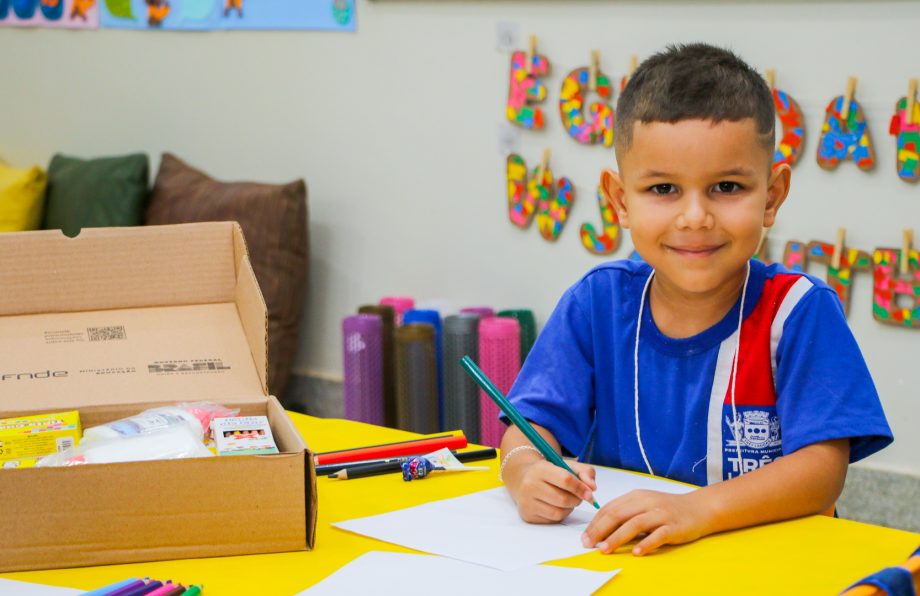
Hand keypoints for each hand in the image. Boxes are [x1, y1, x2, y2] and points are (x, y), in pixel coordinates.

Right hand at [507, 459, 596, 523]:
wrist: (523, 478)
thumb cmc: (550, 472)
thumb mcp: (567, 465)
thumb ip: (585, 472)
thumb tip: (593, 488)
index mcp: (540, 469)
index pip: (565, 479)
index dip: (581, 488)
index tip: (590, 493)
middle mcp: (530, 485)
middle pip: (563, 499)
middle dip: (576, 500)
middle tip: (578, 497)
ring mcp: (526, 502)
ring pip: (558, 512)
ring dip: (569, 508)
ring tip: (567, 500)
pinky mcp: (527, 515)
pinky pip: (552, 520)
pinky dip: (560, 515)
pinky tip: (557, 506)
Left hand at [582, 490, 712, 555]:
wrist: (699, 508)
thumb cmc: (667, 508)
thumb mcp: (644, 504)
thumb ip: (625, 513)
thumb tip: (601, 529)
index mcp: (636, 496)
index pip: (610, 508)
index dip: (595, 522)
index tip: (585, 536)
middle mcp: (646, 502)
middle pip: (618, 514)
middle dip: (600, 530)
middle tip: (588, 543)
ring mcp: (661, 514)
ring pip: (635, 524)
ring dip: (617, 537)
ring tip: (604, 549)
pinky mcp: (674, 526)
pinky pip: (658, 535)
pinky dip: (646, 544)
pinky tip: (636, 552)